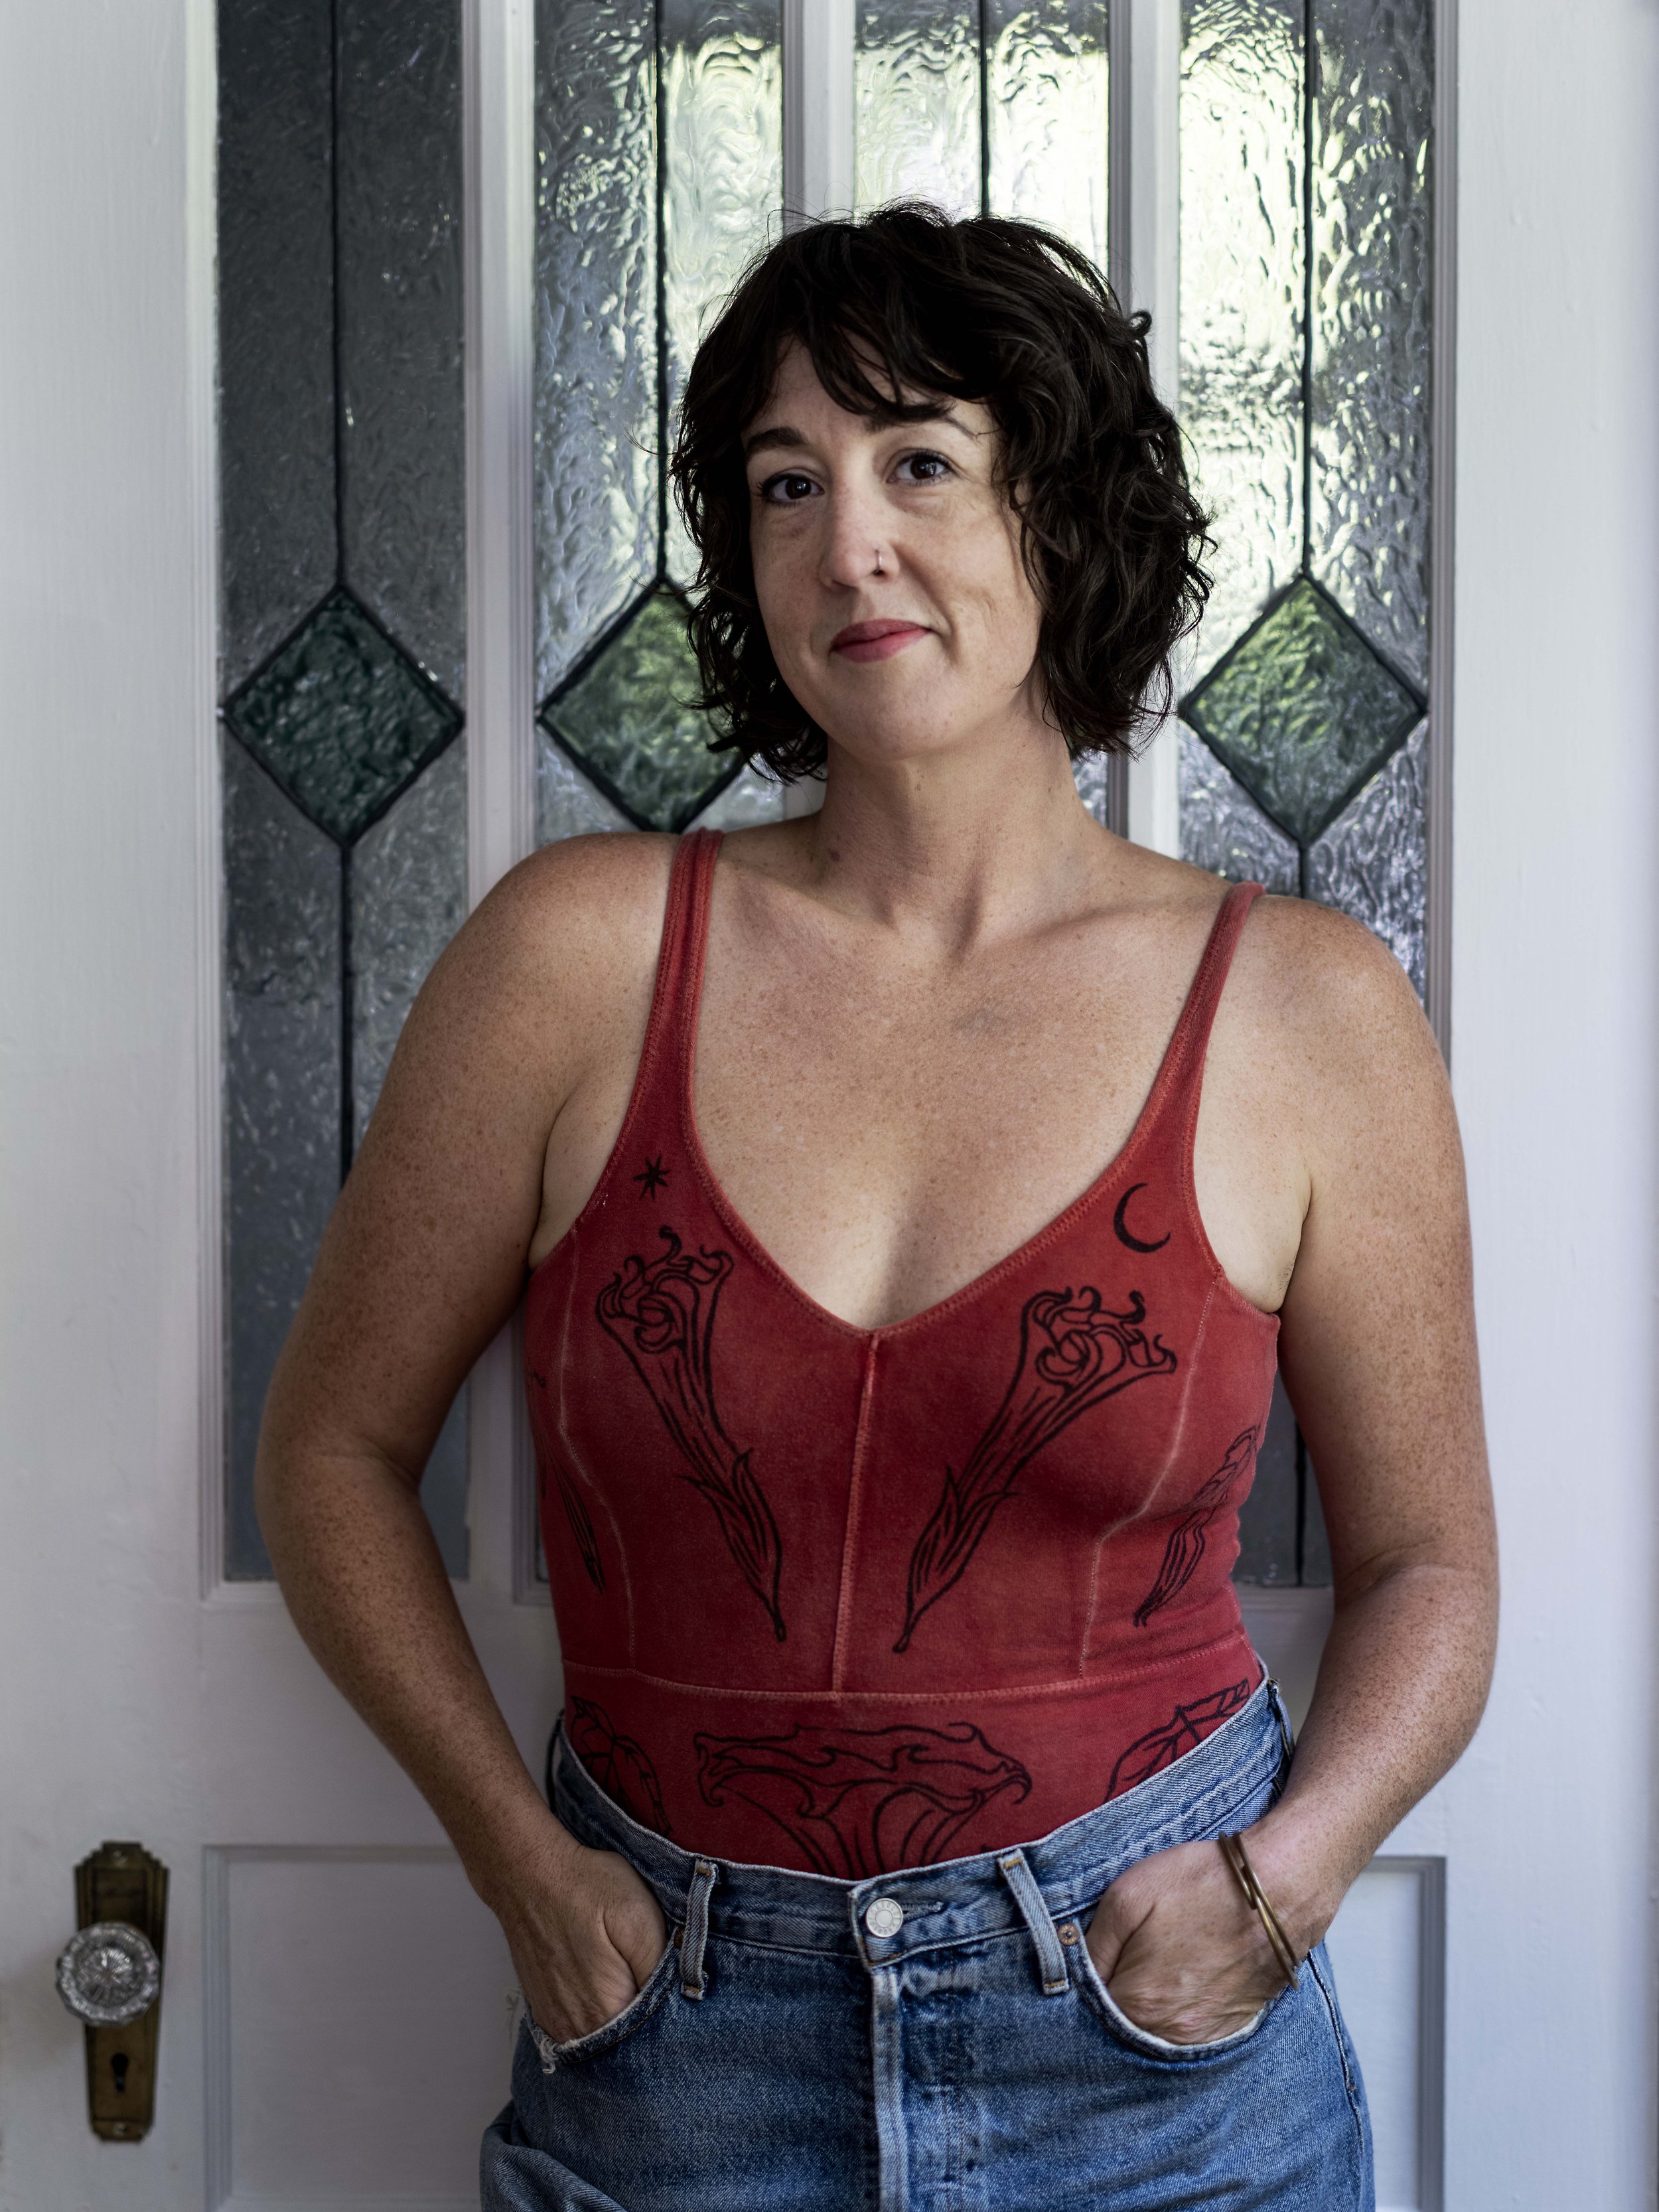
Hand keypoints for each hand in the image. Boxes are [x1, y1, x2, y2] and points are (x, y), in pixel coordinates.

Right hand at [491, 1817, 668, 2047]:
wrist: (527, 1873)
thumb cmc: (585, 1887)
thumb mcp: (639, 1915)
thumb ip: (662, 1966)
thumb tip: (682, 1997)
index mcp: (605, 2011)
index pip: (654, 2039)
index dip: (673, 2017)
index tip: (679, 1990)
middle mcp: (576, 2030)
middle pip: (627, 2045)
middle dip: (649, 2021)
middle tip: (656, 1979)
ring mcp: (556, 2024)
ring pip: (604, 2038)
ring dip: (623, 2018)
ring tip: (629, 1978)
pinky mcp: (545, 2012)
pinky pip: (582, 2030)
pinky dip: (599, 2015)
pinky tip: (605, 1983)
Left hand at [1085, 1833, 1291, 2045]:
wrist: (1279, 1888)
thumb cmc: (1203, 1884)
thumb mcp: (1128, 1894)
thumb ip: (1093, 1943)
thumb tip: (1073, 1969)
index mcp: (1136, 2001)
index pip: (1090, 2009)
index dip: (1087, 1982)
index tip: (1096, 1960)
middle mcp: (1168, 2031)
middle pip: (1122, 2025)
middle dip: (1116, 1995)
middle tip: (1127, 1957)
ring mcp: (1203, 2034)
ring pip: (1155, 2031)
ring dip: (1148, 2006)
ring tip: (1158, 1964)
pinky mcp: (1230, 2027)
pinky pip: (1190, 2031)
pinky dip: (1179, 2011)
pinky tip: (1184, 1977)